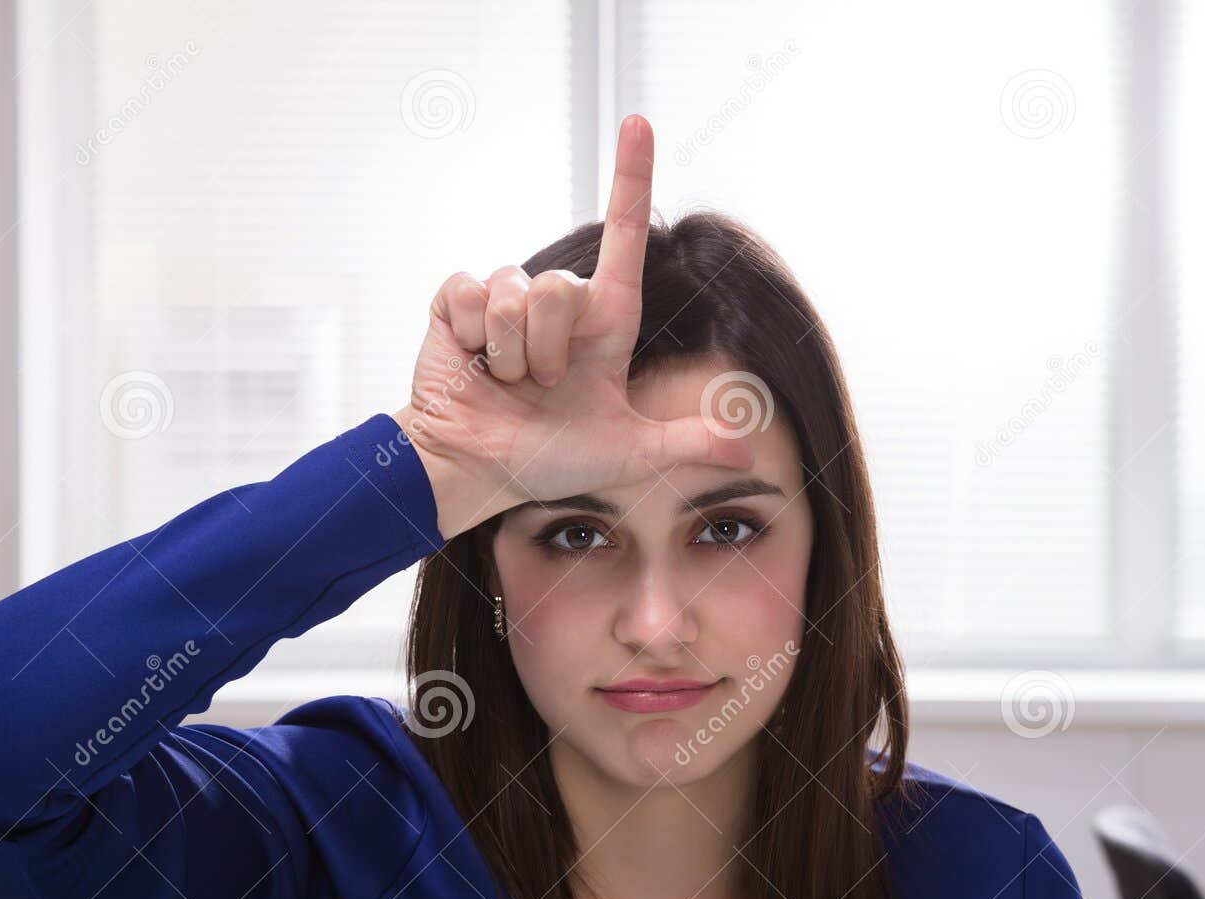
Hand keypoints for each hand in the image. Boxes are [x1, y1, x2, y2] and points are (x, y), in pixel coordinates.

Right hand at [393, 113, 752, 539]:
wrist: (475, 470)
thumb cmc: (548, 461)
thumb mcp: (628, 455)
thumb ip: (686, 444)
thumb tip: (748, 449)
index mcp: (604, 325)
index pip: (624, 241)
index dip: (630, 178)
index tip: (638, 121)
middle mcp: (559, 304)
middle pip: (561, 286)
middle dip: (548, 350)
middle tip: (540, 387)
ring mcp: (506, 300)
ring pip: (514, 293)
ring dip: (509, 352)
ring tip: (505, 381)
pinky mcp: (456, 302)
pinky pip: (468, 292)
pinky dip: (469, 339)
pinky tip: (470, 363)